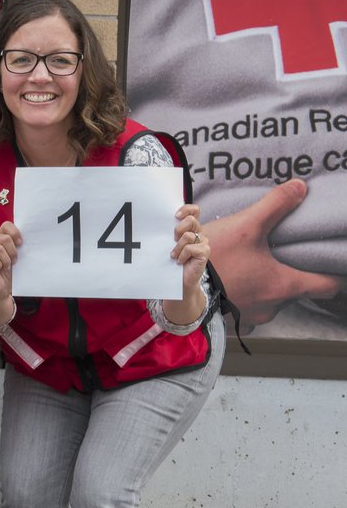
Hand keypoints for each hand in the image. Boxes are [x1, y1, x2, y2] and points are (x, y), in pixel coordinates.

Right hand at [0, 220, 20, 299]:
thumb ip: (15, 243)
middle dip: (12, 252)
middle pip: (5, 238)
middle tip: (13, 261)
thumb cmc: (7, 271)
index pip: (7, 226)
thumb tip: (18, 238)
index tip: (20, 244)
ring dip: (6, 260)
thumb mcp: (14, 254)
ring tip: (5, 266)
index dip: (15, 233)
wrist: (1, 286)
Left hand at [170, 203, 210, 291]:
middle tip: (173, 240)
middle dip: (178, 229)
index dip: (186, 209)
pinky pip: (190, 248)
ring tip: (175, 255)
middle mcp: (199, 233)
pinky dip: (182, 255)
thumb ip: (172, 232)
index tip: (176, 216)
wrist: (181, 279)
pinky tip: (180, 261)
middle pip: (191, 220)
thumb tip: (163, 221)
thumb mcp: (170, 243)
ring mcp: (203, 242)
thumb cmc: (174, 259)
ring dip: (177, 247)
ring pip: (188, 235)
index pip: (194, 210)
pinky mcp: (205, 252)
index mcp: (191, 228)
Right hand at [203, 179, 342, 328]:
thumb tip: (300, 187)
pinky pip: (249, 311)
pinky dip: (247, 298)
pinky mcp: (233, 321)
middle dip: (291, 276)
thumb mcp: (246, 226)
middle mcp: (273, 306)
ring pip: (273, 302)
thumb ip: (275, 205)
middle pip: (297, 292)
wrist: (176, 285)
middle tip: (281, 259)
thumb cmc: (215, 260)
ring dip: (267, 287)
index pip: (327, 287)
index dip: (332, 275)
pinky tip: (237, 285)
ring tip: (254, 269)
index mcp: (284, 285)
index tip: (329, 265)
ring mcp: (253, 317)